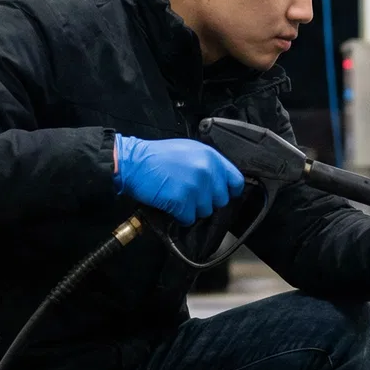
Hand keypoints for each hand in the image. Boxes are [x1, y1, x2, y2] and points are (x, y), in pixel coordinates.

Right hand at [114, 135, 244, 224]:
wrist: (133, 162)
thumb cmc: (158, 157)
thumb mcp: (189, 150)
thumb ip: (208, 164)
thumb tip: (220, 182)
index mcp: (211, 157)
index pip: (236, 181)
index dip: (230, 191)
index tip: (221, 195)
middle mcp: (207, 171)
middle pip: (221, 200)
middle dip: (206, 202)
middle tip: (189, 195)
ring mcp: (195, 186)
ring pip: (205, 211)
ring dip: (191, 210)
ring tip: (177, 197)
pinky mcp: (182, 201)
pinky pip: (189, 219)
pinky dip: (179, 216)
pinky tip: (170, 204)